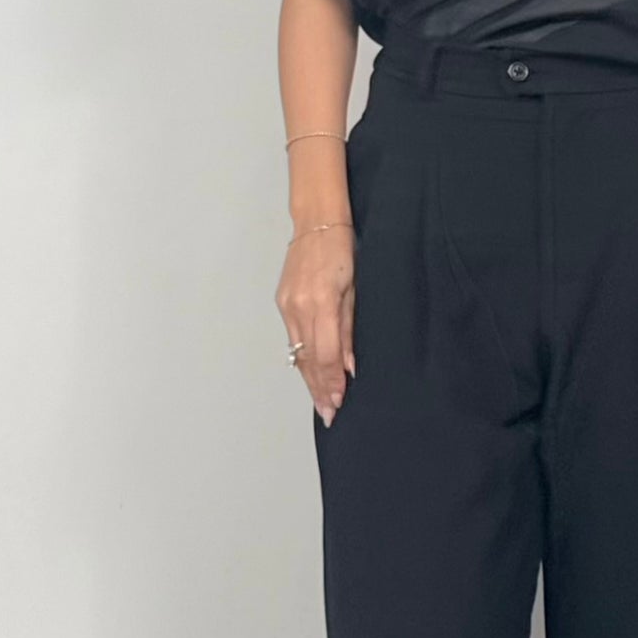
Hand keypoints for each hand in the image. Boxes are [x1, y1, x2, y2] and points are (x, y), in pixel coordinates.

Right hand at [276, 225, 356, 423]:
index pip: (326, 355)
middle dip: (319, 390)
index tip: (338, 403)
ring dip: (309, 379)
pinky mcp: (282, 303)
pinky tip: (310, 374)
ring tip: (320, 402)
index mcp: (322, 303)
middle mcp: (299, 307)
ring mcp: (287, 306)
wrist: (316, 222)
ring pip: (298, 352)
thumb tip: (350, 366)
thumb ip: (349, 329)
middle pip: (309, 359)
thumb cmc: (343, 250)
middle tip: (328, 414)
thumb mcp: (355, 289)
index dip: (332, 382)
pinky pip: (293, 338)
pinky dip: (302, 358)